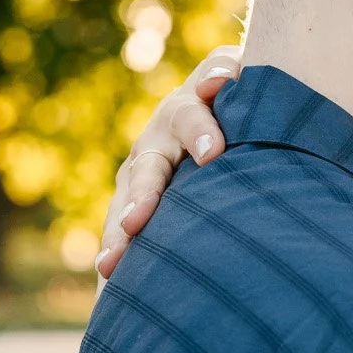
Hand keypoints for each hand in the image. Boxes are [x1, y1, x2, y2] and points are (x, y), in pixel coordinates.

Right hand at [95, 46, 239, 277]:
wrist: (220, 114)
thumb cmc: (241, 98)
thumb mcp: (242, 77)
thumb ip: (230, 73)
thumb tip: (217, 82)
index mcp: (186, 110)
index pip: (190, 117)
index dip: (201, 132)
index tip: (215, 154)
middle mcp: (155, 141)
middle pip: (147, 168)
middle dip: (143, 195)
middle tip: (139, 221)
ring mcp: (140, 174)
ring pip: (127, 204)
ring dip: (119, 233)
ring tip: (111, 263)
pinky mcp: (136, 204)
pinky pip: (123, 229)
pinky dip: (117, 252)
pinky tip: (110, 279)